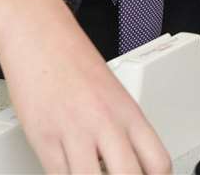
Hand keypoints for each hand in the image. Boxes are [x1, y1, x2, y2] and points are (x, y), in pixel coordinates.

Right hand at [0, 0, 170, 173]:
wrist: (41, 37)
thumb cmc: (74, 61)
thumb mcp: (113, 94)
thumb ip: (121, 130)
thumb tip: (123, 164)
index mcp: (129, 112)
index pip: (158, 162)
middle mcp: (106, 123)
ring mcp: (75, 132)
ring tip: (88, 172)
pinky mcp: (44, 138)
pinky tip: (66, 169)